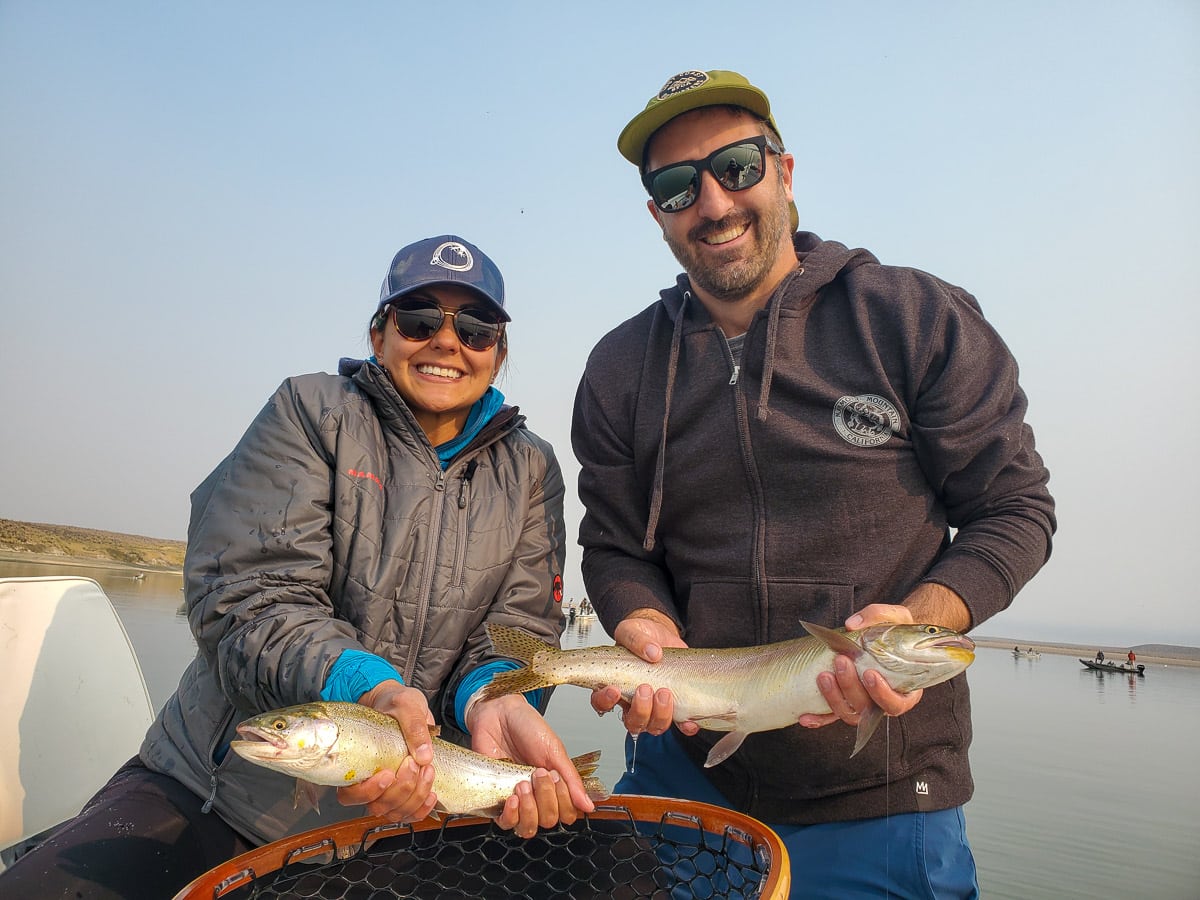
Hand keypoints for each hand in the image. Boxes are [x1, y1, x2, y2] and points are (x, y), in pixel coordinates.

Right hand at [336, 681, 438, 822]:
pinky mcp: (404, 792)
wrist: (404, 706)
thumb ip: (413, 726)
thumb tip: (424, 755)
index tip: (388, 774)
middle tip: (414, 763)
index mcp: (357, 764)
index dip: (368, 792)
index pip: (350, 795)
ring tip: (427, 770)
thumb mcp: (406, 705)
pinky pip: (410, 814)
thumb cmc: (396, 704)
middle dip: (401, 789)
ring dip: (415, 796)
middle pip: (378, 806)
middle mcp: (369, 783)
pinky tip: (431, 793)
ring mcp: (387, 791)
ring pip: (395, 812)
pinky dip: (422, 808)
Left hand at [467, 693, 595, 837]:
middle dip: (546, 799)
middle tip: (538, 774)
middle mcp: (537, 796)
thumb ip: (572, 780)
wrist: (499, 714)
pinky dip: (511, 815)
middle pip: (548, 821)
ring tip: (523, 784)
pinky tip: (512, 798)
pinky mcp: (496, 798)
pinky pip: (505, 823)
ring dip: (529, 809)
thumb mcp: (555, 751)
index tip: (556, 777)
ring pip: (528, 827)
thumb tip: (588, 806)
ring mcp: (517, 799)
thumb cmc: (527, 726)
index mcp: (554, 785)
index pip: (566, 813)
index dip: (564, 802)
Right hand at [589, 609, 697, 736]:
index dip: (605, 701)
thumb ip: (637, 640)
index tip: (614, 689)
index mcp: (615, 684)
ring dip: (660, 715)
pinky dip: (685, 727)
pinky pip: (680, 724)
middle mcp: (633, 701)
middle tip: (646, 688)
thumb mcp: (632, 630)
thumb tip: (652, 652)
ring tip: (665, 693)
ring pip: (653, 726)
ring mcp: (654, 706)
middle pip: (632, 721)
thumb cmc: (640, 636)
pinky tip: (689, 720)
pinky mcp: (675, 704)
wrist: (662, 634)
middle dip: (640, 710)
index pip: (601, 703)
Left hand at [798, 604, 923, 729]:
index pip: (897, 703)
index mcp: (904, 689)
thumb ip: (878, 616)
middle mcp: (883, 702)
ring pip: (849, 714)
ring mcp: (863, 705)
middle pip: (867, 707)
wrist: (888, 636)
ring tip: (823, 676)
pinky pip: (831, 716)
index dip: (883, 694)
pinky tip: (804, 716)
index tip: (870, 674)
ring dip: (834, 698)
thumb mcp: (896, 617)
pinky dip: (819, 719)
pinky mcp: (845, 703)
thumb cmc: (897, 630)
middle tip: (841, 661)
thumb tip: (851, 624)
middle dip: (851, 686)